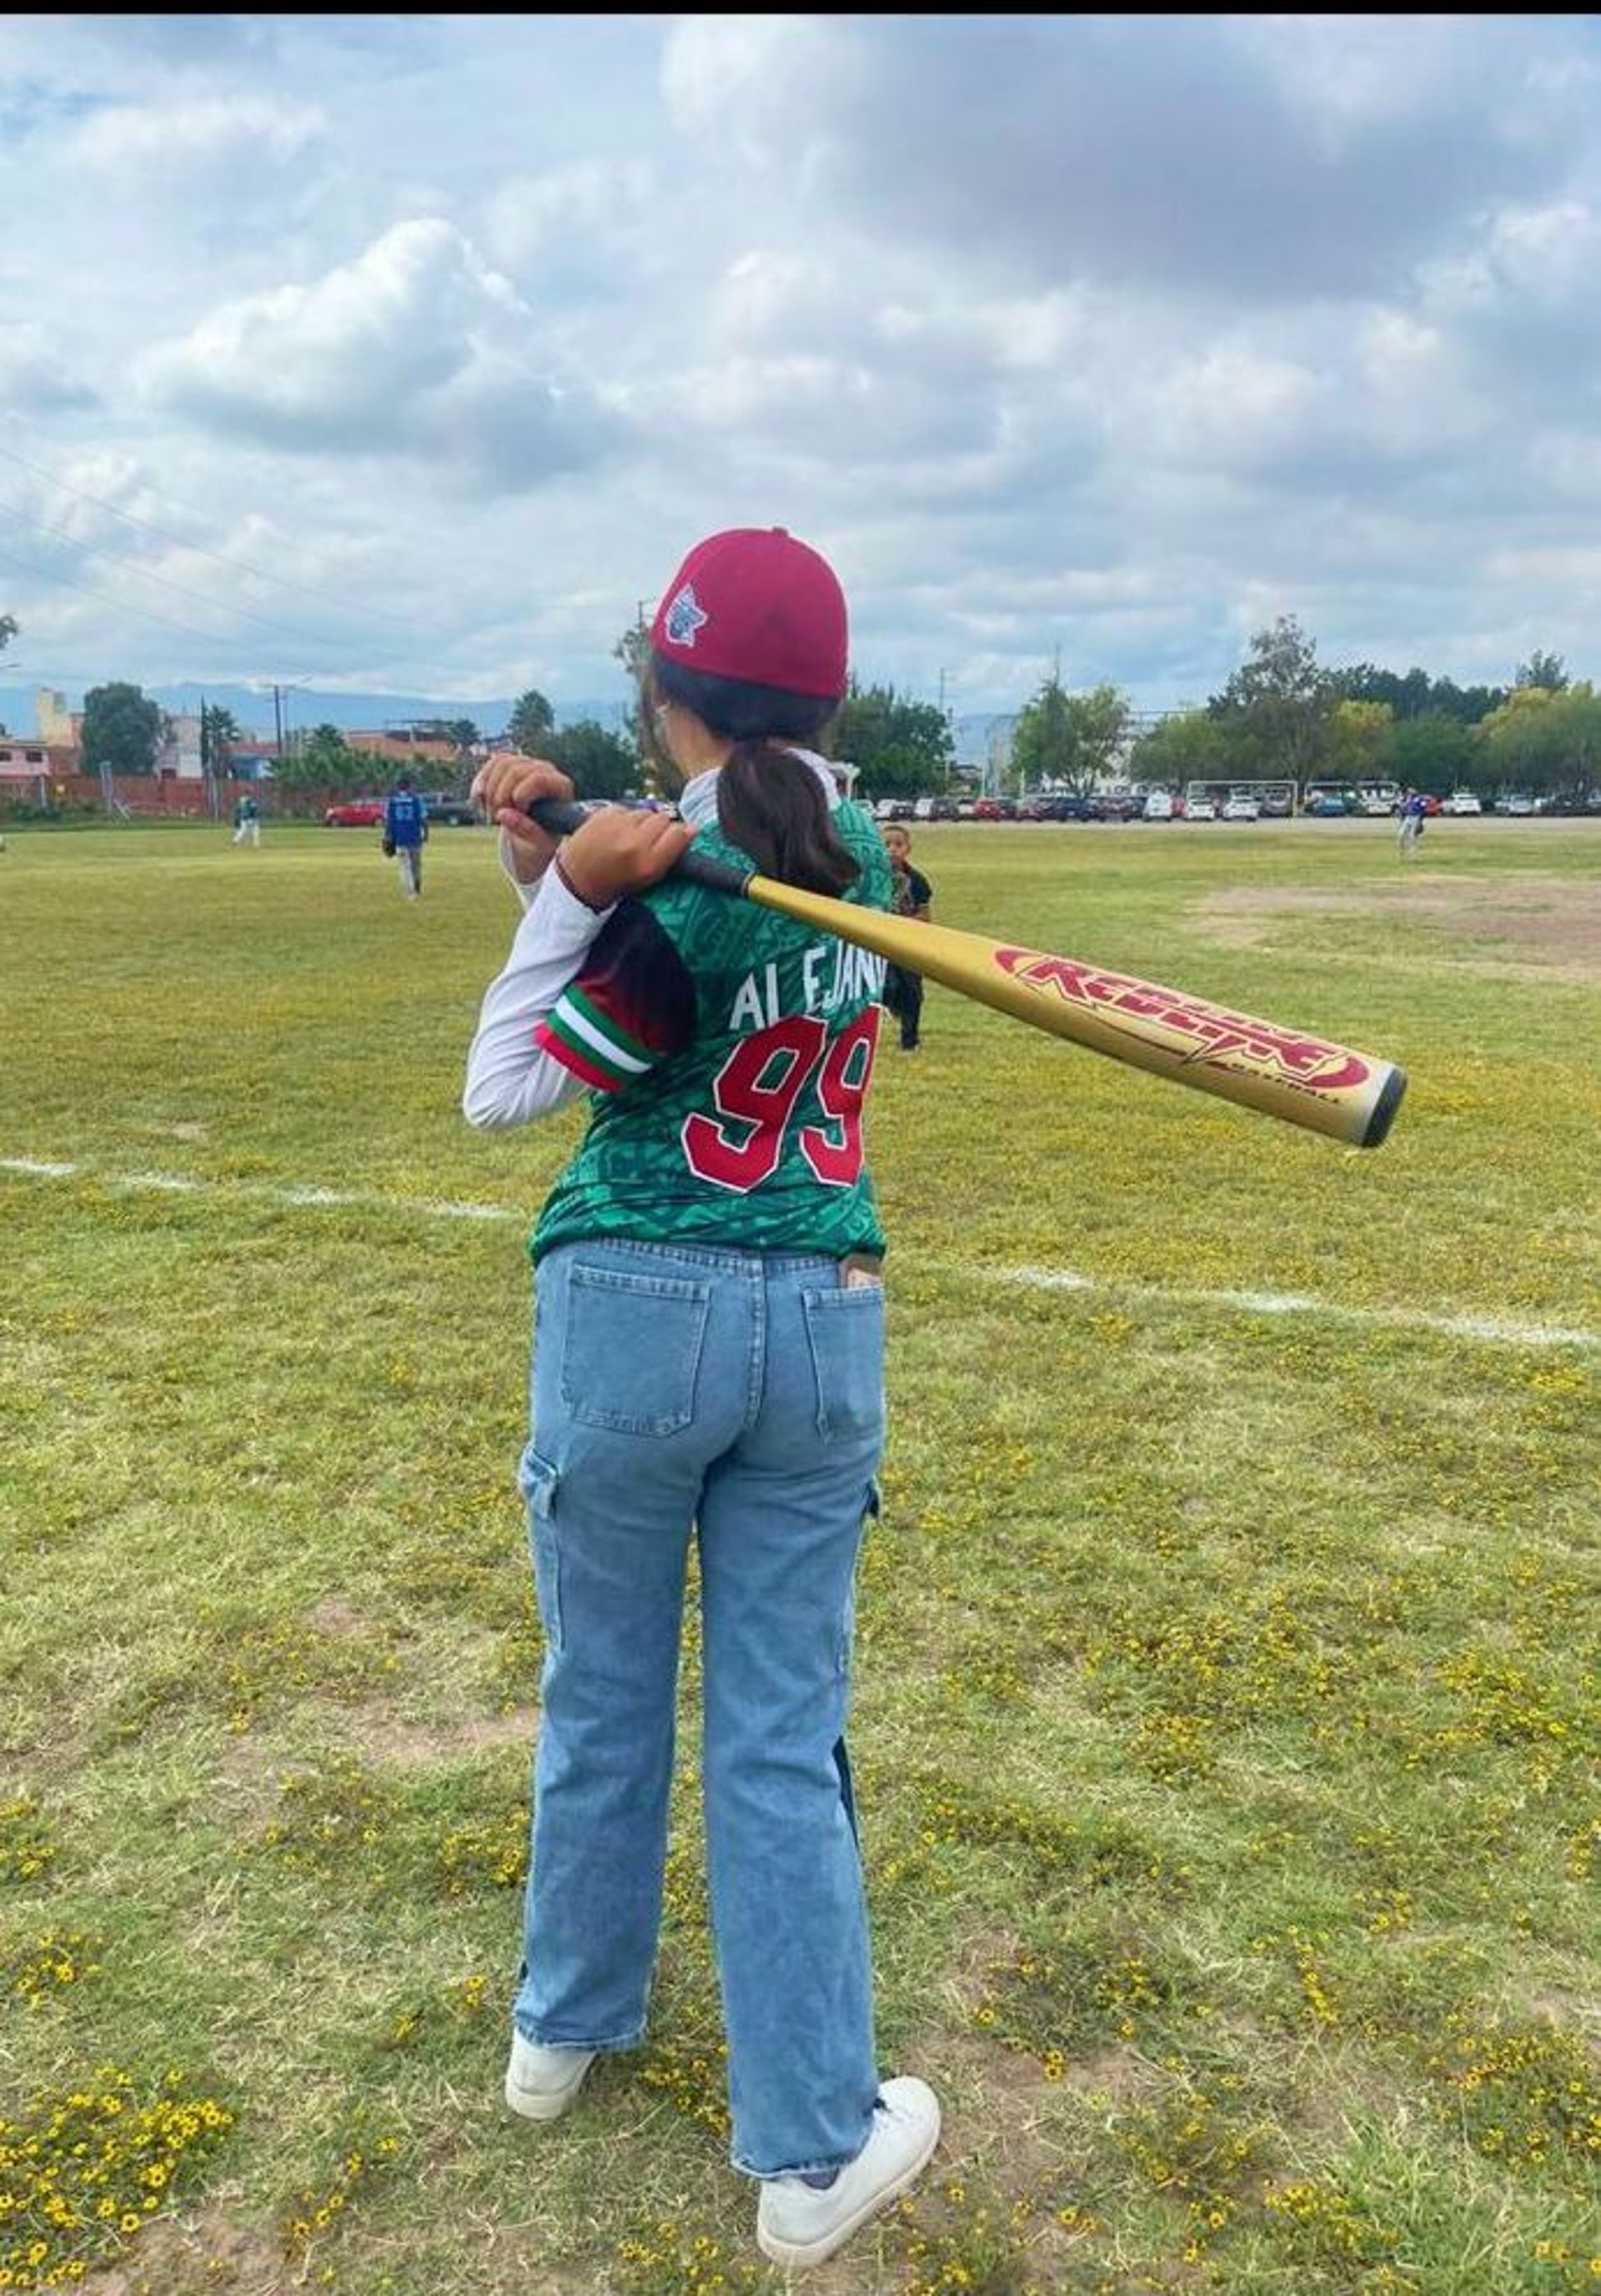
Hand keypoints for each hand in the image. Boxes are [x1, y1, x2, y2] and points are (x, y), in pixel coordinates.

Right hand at [470, 751, 575, 884]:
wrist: (530, 838)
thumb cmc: (540, 842)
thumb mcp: (537, 844)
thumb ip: (525, 830)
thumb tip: (503, 814)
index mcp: (561, 787)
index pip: (538, 778)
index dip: (520, 796)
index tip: (517, 813)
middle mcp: (547, 770)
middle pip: (516, 770)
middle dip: (501, 797)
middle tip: (497, 819)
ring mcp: (529, 765)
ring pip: (502, 764)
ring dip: (490, 791)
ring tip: (492, 813)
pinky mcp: (513, 765)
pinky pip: (493, 763)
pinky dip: (482, 782)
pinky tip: (480, 799)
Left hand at [556, 806, 695, 908]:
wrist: (575, 881)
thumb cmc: (614, 884)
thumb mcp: (647, 879)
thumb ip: (670, 854)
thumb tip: (692, 829)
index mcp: (648, 864)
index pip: (679, 833)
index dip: (680, 834)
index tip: (676, 839)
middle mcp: (634, 842)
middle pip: (663, 819)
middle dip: (659, 828)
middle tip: (647, 842)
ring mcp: (618, 825)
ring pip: (645, 812)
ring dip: (642, 822)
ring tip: (628, 838)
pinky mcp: (604, 814)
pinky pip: (626, 809)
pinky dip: (624, 818)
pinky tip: (615, 832)